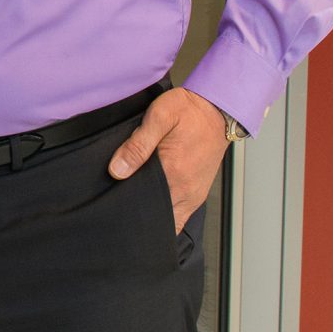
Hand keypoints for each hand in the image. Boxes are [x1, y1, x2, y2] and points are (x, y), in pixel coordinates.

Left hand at [108, 87, 230, 230]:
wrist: (217, 110)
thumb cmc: (189, 111)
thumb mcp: (159, 117)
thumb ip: (137, 145)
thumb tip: (117, 170)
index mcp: (174, 173)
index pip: (145, 207)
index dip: (128, 209)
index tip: (115, 205)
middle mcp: (186, 190)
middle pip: (156, 218)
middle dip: (137, 217)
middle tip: (122, 205)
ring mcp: (193, 196)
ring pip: (168, 221)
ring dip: (152, 216)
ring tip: (136, 203)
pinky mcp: (197, 195)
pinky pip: (179, 216)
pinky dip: (165, 215)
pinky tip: (152, 202)